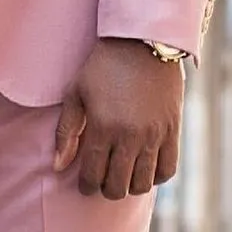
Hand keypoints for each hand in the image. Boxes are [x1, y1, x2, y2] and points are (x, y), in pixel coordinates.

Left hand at [53, 38, 183, 199]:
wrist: (141, 43)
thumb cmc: (102, 67)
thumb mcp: (76, 93)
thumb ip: (66, 131)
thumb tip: (58, 166)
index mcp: (102, 127)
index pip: (92, 175)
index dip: (86, 185)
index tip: (85, 183)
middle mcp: (130, 136)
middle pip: (118, 187)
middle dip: (106, 188)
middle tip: (102, 179)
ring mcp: (154, 135)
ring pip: (142, 184)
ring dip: (130, 185)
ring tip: (122, 173)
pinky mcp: (172, 131)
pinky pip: (168, 170)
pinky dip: (156, 176)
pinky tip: (144, 167)